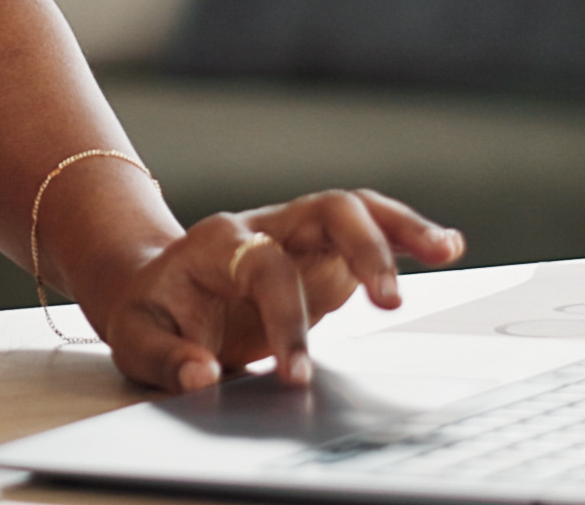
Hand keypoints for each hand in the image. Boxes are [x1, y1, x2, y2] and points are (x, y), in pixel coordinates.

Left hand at [87, 192, 461, 391]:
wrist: (154, 291)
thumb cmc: (150, 314)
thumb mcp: (137, 339)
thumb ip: (167, 358)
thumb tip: (202, 375)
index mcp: (218, 241)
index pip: (266, 267)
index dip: (287, 320)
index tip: (297, 375)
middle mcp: (265, 226)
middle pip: (326, 210)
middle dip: (364, 250)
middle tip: (391, 302)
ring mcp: (298, 235)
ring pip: (355, 210)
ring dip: (400, 228)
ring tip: (446, 249)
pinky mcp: (323, 255)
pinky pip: (369, 233)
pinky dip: (405, 237)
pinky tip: (446, 246)